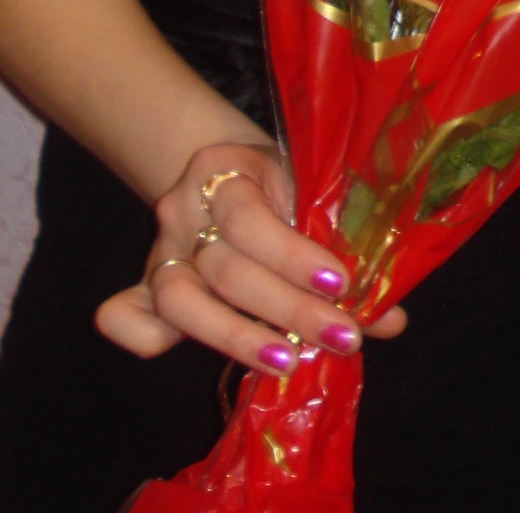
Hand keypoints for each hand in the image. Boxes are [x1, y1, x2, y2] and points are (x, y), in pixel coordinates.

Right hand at [94, 141, 406, 376]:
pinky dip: (141, 337)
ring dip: (238, 338)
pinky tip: (177, 353)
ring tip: (289, 361)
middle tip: (341, 336)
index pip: (250, 220)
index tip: (339, 282)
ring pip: (182, 301)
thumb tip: (391, 319)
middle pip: (228, 270)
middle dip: (289, 309)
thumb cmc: (277, 180)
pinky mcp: (147, 284)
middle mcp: (182, 212)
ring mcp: (160, 250)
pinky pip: (128, 315)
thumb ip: (343, 248)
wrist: (219, 159)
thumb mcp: (308, 191)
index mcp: (223, 171)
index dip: (292, 255)